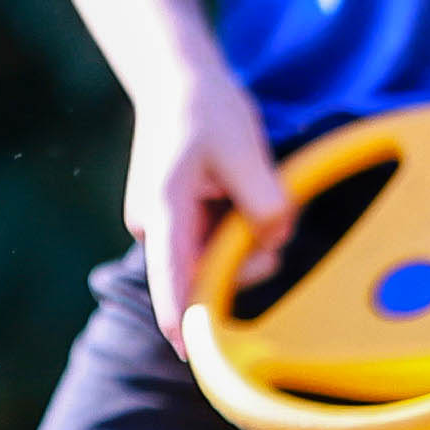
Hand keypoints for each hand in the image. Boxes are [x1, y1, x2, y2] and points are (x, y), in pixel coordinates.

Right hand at [125, 63, 291, 348]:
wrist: (176, 78)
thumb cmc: (205, 110)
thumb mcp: (247, 152)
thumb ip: (265, 205)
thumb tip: (273, 241)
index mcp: (163, 205)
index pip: (171, 270)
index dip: (180, 314)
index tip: (186, 350)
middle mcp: (156, 224)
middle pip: (207, 270)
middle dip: (247, 256)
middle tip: (272, 217)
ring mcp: (165, 225)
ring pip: (217, 256)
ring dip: (247, 237)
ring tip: (253, 185)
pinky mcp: (178, 221)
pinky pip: (216, 242)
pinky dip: (238, 227)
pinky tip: (239, 189)